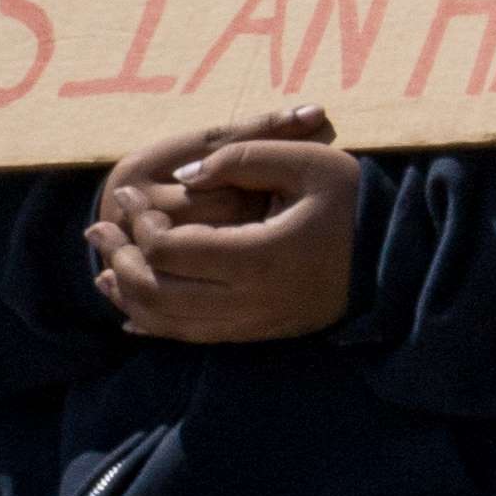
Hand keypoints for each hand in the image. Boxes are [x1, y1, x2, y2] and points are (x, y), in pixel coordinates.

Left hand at [90, 111, 356, 341]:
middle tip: (98, 230)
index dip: (138, 222)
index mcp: (261, 255)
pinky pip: (190, 338)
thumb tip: (186, 175)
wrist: (397, 253)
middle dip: (118, 259)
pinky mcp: (258, 333)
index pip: (172, 248)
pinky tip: (131, 307)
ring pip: (167, 322)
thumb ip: (245, 157)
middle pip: (157, 290)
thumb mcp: (310, 162)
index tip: (124, 194)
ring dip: (127, 295)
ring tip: (102, 268)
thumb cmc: (355, 200)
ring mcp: (254, 323)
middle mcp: (251, 299)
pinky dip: (153, 323)